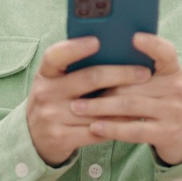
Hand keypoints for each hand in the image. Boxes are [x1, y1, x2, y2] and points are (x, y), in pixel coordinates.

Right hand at [26, 37, 151, 166]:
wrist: (34, 139)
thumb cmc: (55, 101)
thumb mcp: (56, 82)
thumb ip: (74, 68)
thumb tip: (113, 49)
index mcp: (45, 73)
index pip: (55, 55)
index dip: (75, 47)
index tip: (97, 40)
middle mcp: (46, 93)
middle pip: (89, 78)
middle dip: (120, 74)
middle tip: (144, 72)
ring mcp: (52, 116)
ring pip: (98, 107)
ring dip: (125, 102)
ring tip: (146, 95)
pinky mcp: (61, 138)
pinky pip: (96, 130)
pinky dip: (117, 124)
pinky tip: (133, 119)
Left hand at [68, 33, 181, 165]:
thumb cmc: (162, 103)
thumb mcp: (159, 83)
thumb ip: (138, 72)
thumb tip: (99, 59)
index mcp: (172, 71)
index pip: (166, 52)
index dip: (152, 44)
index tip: (134, 37)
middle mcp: (176, 88)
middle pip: (134, 82)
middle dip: (102, 85)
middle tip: (76, 87)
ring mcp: (173, 112)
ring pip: (130, 105)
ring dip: (100, 106)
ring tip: (77, 107)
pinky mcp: (166, 133)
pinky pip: (134, 129)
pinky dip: (112, 128)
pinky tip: (94, 126)